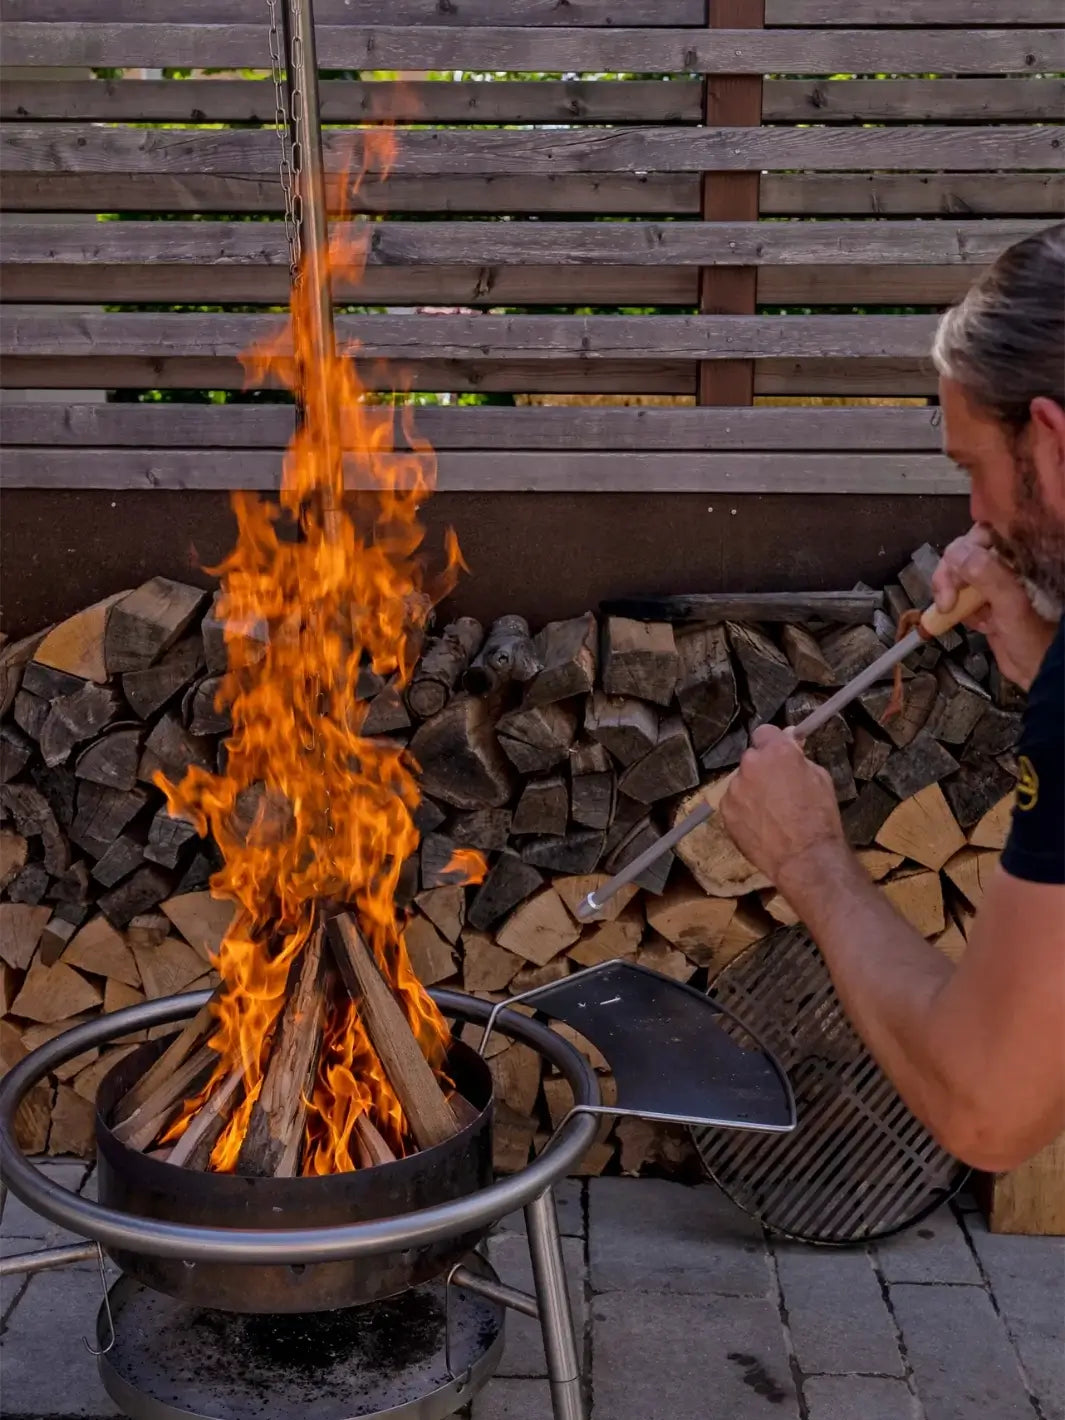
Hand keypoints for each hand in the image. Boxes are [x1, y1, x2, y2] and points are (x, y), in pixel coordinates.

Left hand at [721, 726, 845, 886]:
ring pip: (742, 781)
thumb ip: (799, 758)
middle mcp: (751, 764)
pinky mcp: (725, 811)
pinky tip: (760, 824)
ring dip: (752, 789)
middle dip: (763, 768)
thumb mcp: (821, 778)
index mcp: (776, 752)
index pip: (765, 732)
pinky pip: (734, 802)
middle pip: (752, 758)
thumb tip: (791, 745)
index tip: (781, 754)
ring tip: (770, 812)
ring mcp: (734, 788)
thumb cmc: (820, 817)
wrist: (804, 858)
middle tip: (779, 788)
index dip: (773, 743)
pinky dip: (744, 809)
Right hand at [932, 525, 1056, 690]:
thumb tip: (956, 554)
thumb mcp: (1011, 604)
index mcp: (1021, 555)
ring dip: (951, 593)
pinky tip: (974, 623)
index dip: (964, 547)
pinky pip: (963, 596)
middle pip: (965, 552)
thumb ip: (986, 574)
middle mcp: (1009, 564)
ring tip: (954, 612)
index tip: (954, 568)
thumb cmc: (1036, 639)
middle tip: (947, 600)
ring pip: (960, 574)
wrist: (1039, 673)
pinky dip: (959, 609)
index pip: (985, 532)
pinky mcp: (988, 603)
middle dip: (950, 574)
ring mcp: (997, 584)